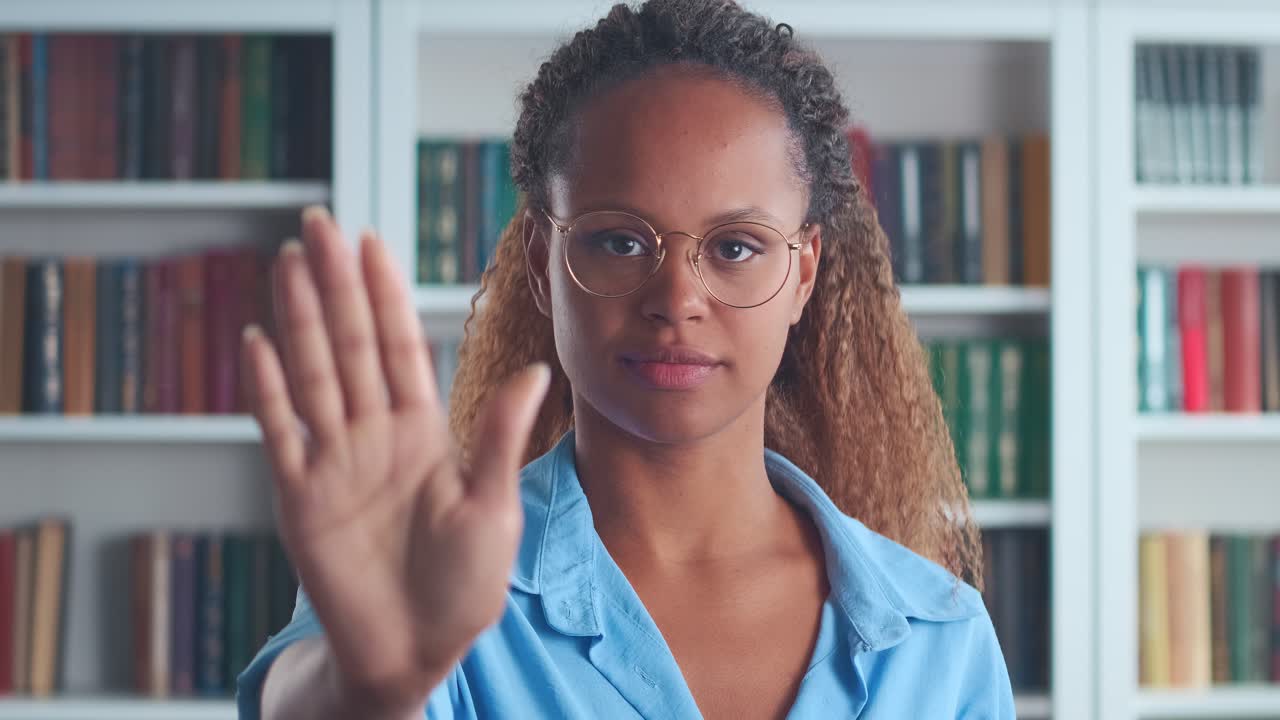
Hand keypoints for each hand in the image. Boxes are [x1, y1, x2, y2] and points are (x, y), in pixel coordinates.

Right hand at [241, 206, 548, 710]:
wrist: (415, 651)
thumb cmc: (464, 587)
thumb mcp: (493, 509)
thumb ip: (498, 437)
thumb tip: (536, 371)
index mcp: (423, 432)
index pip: (400, 346)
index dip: (384, 294)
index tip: (372, 241)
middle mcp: (375, 435)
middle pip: (350, 344)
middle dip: (335, 284)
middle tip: (319, 221)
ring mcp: (334, 461)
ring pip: (313, 373)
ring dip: (300, 317)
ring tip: (290, 261)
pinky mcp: (300, 497)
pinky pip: (280, 431)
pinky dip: (266, 388)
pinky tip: (258, 339)